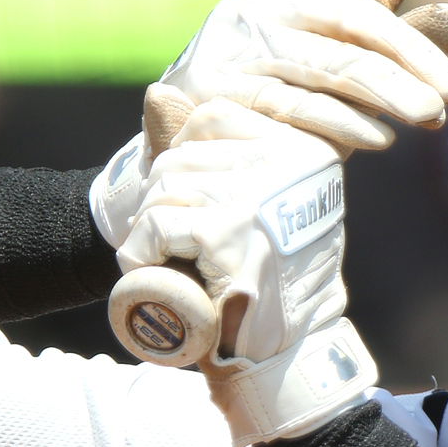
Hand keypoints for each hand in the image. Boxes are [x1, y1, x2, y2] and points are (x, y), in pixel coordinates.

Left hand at [104, 99, 376, 444]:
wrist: (287, 354)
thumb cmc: (271, 282)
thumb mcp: (258, 205)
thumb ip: (215, 151)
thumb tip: (155, 92)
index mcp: (304, 150)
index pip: (215, 116)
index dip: (185, 156)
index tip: (195, 206)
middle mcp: (290, 164)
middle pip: (183, 154)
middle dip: (164, 199)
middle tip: (173, 244)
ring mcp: (260, 198)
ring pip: (166, 185)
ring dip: (151, 227)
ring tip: (165, 260)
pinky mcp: (230, 235)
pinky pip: (160, 223)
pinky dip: (143, 251)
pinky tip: (151, 272)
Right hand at [159, 0, 447, 153]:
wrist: (188, 137)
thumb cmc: (273, 95)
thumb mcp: (331, 66)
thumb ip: (387, 48)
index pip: (358, 12)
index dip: (410, 46)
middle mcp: (251, 17)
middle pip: (339, 49)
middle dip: (396, 82)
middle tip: (440, 108)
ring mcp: (227, 58)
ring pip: (312, 83)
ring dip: (369, 109)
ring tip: (415, 123)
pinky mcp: (211, 101)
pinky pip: (284, 117)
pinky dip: (332, 130)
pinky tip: (372, 141)